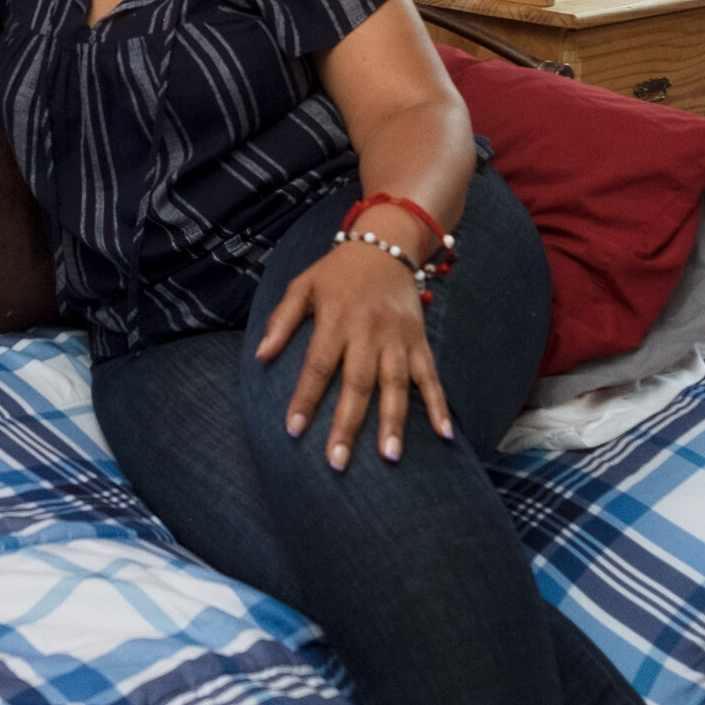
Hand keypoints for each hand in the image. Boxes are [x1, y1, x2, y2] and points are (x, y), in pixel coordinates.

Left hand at [255, 230, 455, 470]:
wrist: (387, 244)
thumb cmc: (337, 272)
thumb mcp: (303, 285)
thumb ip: (282, 320)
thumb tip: (261, 356)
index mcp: (337, 319)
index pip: (318, 365)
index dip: (305, 399)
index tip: (293, 431)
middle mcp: (369, 331)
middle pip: (358, 383)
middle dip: (348, 424)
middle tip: (337, 461)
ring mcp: (398, 338)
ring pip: (396, 385)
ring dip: (393, 421)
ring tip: (389, 456)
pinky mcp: (419, 341)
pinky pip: (431, 376)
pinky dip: (439, 404)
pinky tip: (444, 434)